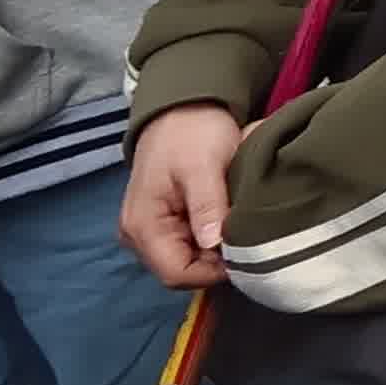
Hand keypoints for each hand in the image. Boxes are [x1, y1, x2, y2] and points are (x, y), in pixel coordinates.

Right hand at [121, 101, 242, 288]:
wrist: (182, 110)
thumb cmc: (191, 133)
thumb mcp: (203, 165)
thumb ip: (207, 205)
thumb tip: (214, 245)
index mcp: (143, 225)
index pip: (175, 274)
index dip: (212, 272)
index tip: (243, 253)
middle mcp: (140, 236)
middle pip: (182, 272)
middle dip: (216, 262)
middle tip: (245, 236)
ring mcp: (151, 231)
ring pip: (189, 261)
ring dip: (216, 250)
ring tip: (237, 223)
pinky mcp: (166, 224)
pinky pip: (191, 246)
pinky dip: (212, 238)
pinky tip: (228, 219)